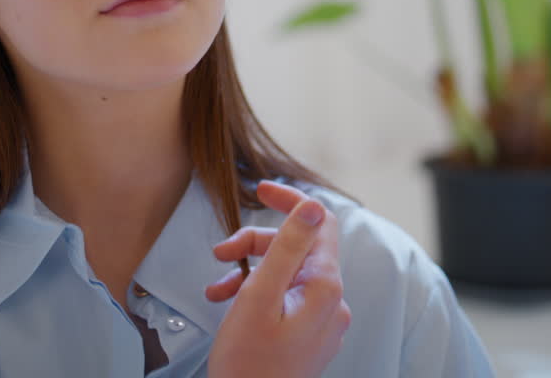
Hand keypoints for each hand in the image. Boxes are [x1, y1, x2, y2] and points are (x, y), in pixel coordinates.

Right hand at [204, 181, 351, 377]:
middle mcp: (332, 302)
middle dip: (256, 245)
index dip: (290, 201)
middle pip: (297, 248)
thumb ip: (287, 247)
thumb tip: (312, 205)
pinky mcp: (309, 335)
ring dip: (251, 271)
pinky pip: (287, 299)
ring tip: (218, 289)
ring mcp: (322, 320)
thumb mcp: (260, 296)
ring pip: (288, 274)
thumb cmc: (249, 365)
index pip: (319, 222)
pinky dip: (258, 294)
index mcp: (325, 287)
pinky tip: (230, 304)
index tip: (260, 190)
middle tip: (221, 254)